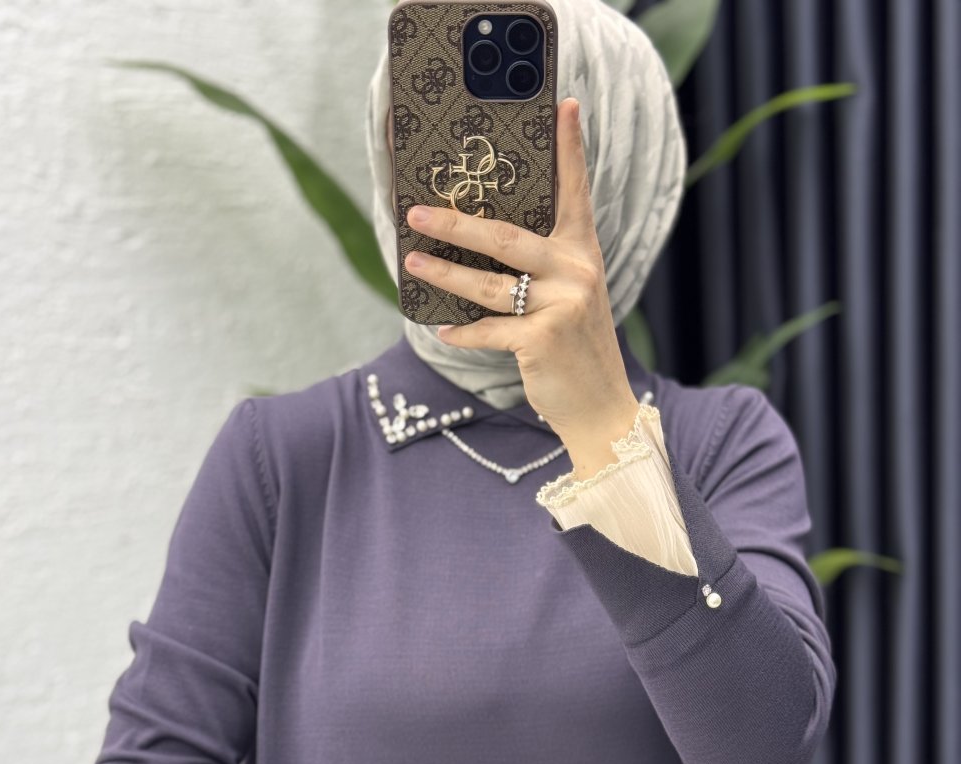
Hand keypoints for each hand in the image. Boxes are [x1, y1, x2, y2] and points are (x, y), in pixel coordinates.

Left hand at [402, 97, 638, 476]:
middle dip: (456, 222)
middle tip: (416, 213)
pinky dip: (463, 333)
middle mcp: (575, 272)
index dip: (570, 149)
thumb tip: (482, 244)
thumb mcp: (572, 298)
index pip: (576, 192)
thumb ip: (543, 268)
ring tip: (412, 265)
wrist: (602, 405)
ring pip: (487, 284)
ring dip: (443, 275)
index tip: (565, 106)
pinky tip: (443, 330)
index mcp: (583, 254)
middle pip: (505, 236)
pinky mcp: (542, 340)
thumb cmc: (576, 348)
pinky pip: (488, 330)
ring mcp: (560, 306)